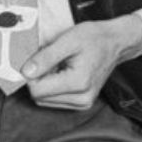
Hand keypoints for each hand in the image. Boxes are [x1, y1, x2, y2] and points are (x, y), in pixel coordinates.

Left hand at [21, 15, 141, 109]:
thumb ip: (45, 57)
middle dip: (38, 78)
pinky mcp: (82, 103)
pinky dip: (52, 86)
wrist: (116, 42)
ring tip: (58, 65)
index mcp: (78, 83)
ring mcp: (83, 103)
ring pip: (45, 100)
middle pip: (40, 97)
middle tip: (49, 59)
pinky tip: (62, 72)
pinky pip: (54, 100)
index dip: (31, 74)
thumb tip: (25, 72)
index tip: (37, 58)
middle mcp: (82, 99)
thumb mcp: (68, 40)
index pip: (37, 90)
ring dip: (45, 82)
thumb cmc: (95, 38)